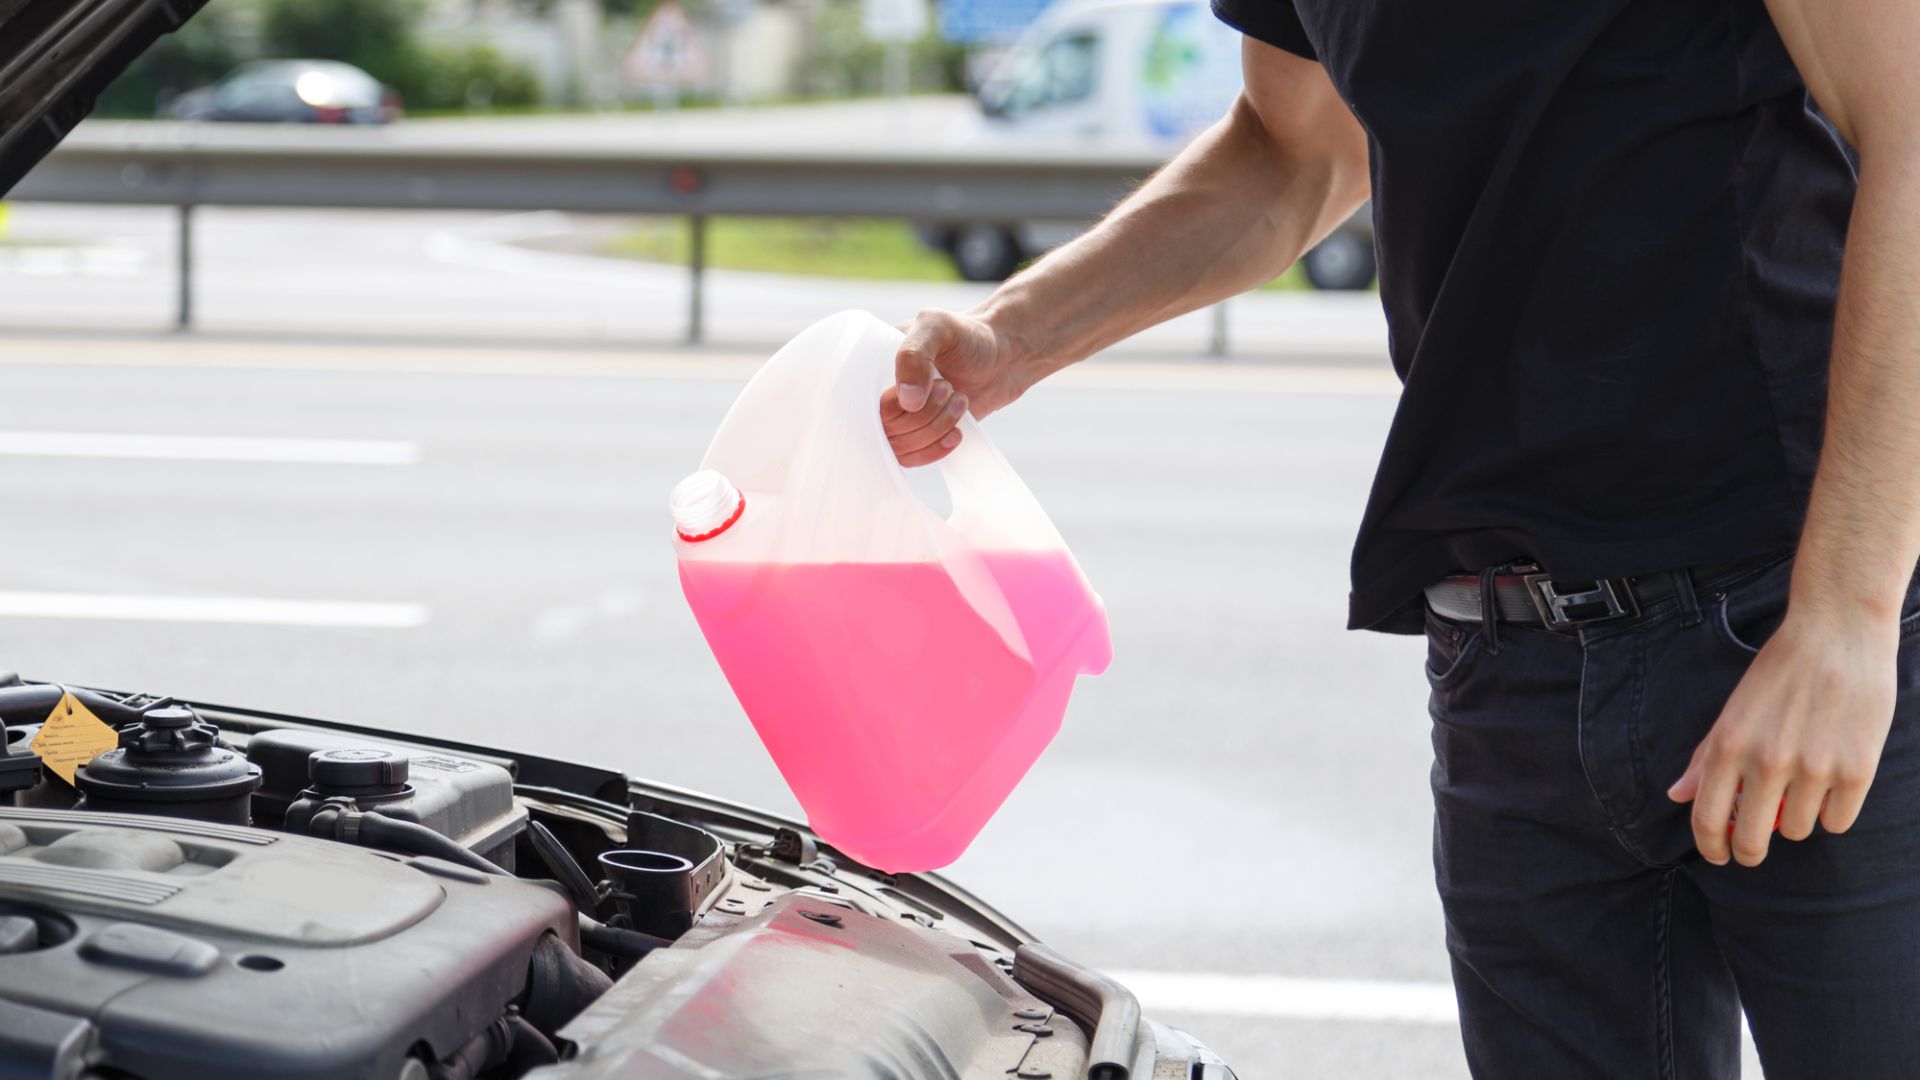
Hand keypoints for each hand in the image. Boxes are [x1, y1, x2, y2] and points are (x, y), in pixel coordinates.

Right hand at [882, 307, 1033, 466]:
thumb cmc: (970, 335)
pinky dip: (936, 450)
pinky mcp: (923, 434)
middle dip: (926, 415)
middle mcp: (884, 392)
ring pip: (900, 447)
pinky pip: (914, 458)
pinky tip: (957, 432)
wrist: (1005, 354)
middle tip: (951, 388)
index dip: (899, 405)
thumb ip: (914, 355)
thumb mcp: (938, 326)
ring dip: (936, 429)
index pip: (867, 404)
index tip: (938, 383)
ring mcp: (903, 416)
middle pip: (886, 430)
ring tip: (960, 401)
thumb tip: (908, 402)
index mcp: (875, 366)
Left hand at [1667, 607, 1898, 865]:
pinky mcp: (1856, 770)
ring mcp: (1813, 768)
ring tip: (1802, 787)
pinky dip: (1832, 812)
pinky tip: (1832, 785)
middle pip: (1751, 839)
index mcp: (1729, 745)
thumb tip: (1676, 796)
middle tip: (1754, 849)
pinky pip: (1837, 822)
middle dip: (1749, 851)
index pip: (1707, 817)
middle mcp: (1767, 762)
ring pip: (1798, 830)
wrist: (1838, 633)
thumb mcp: (1733, 709)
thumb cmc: (1781, 670)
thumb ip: (1706, 756)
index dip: (1710, 846)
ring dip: (1796, 819)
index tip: (1718, 855)